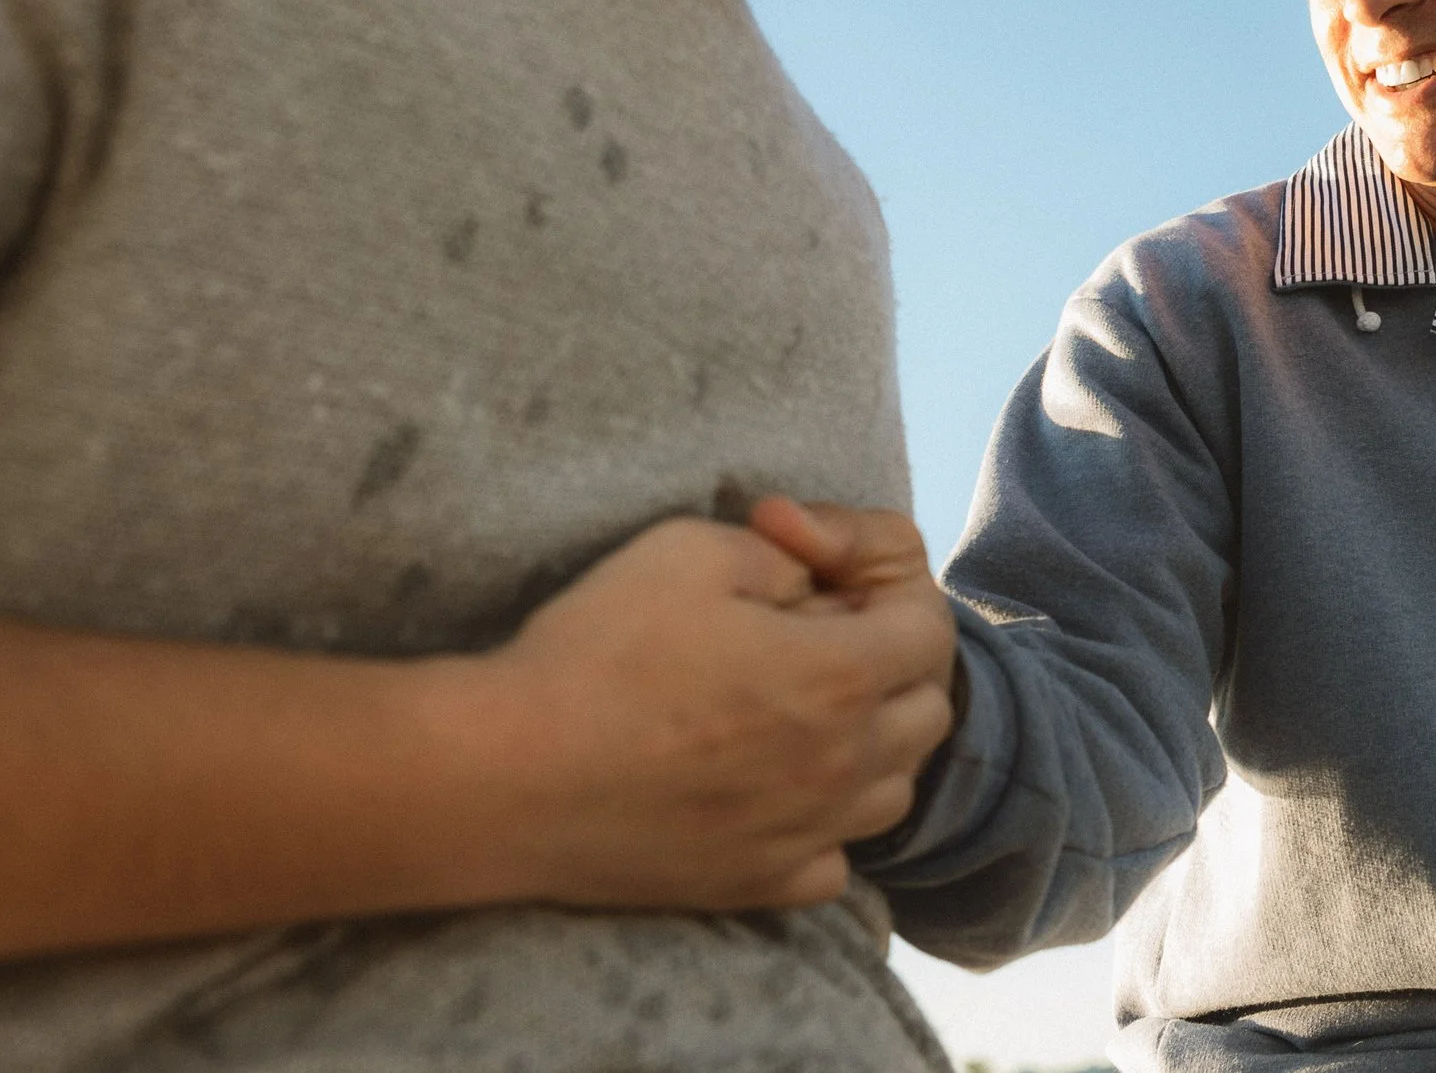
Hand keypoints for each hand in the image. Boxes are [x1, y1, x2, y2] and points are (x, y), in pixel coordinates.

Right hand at [459, 513, 954, 910]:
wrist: (505, 777)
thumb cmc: (594, 652)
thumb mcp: (691, 549)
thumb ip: (783, 554)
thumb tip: (814, 579)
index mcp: (840, 677)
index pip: (930, 631)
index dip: (894, 594)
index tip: (835, 583)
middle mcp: (843, 765)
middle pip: (928, 711)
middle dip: (895, 664)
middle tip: (823, 638)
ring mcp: (805, 834)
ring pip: (894, 792)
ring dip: (873, 746)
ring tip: (807, 714)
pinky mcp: (757, 886)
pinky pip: (835, 862)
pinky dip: (826, 826)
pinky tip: (776, 793)